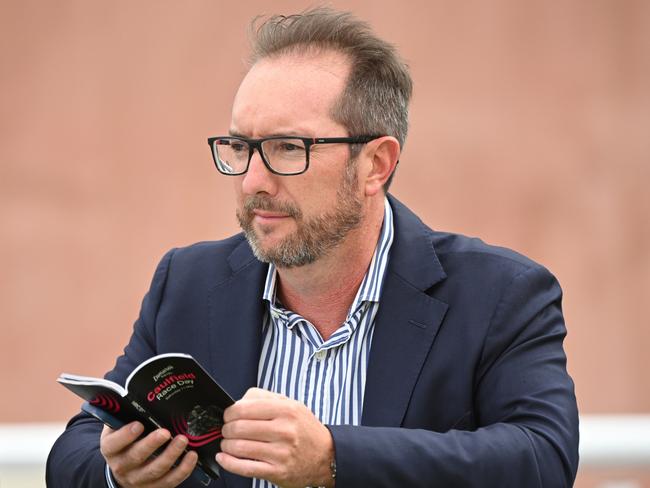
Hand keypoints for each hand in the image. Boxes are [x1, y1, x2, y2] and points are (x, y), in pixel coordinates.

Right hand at [100, 422, 197, 487]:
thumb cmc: (126, 440)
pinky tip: (192, 456)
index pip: (113, 444)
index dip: (125, 435)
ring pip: (155, 470)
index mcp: (111, 449)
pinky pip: (170, 481)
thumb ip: (126, 414)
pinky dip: (183, 469)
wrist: (125, 467)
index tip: (139, 425)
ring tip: (183, 440)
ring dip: (171, 455)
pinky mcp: (154, 487)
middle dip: (152, 444)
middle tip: (166, 432)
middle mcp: (122, 466)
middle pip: (136, 457)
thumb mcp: (119, 427)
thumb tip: (140, 396)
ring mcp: (138, 479)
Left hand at [216, 388, 334, 487]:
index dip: (229, 412)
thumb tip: (238, 402)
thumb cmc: (305, 429)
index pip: (244, 408)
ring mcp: (281, 453)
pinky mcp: (277, 472)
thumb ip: (265, 398)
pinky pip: (245, 468)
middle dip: (226, 429)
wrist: (327, 456)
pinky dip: (229, 463)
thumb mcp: (292, 405)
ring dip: (226, 446)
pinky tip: (224, 458)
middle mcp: (284, 431)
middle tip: (227, 430)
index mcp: (286, 410)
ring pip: (239, 448)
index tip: (228, 416)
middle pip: (239, 428)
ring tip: (227, 444)